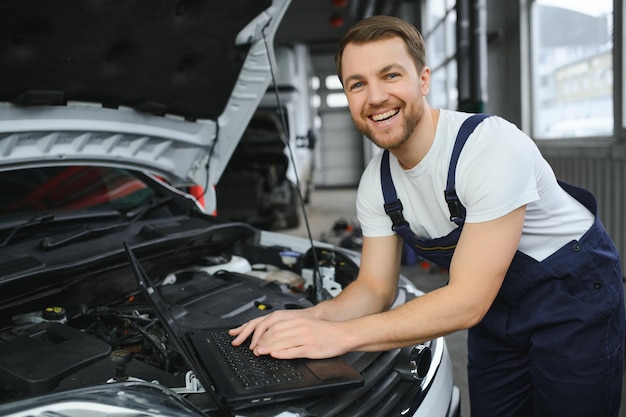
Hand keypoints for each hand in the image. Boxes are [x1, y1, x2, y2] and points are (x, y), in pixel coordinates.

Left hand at [229, 310, 347, 358]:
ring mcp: (305, 338)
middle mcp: (300, 328)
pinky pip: (293, 351)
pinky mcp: (310, 348)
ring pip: (282, 342)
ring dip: (268, 348)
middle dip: (262, 342)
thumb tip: (278, 335)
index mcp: (299, 321)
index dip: (264, 334)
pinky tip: (274, 354)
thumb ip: (293, 328)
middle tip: (254, 349)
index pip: (276, 326)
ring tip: (259, 352)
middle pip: (276, 334)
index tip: (256, 341)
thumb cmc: (327, 331)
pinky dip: (282, 353)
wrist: (344, 334)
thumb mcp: (308, 325)